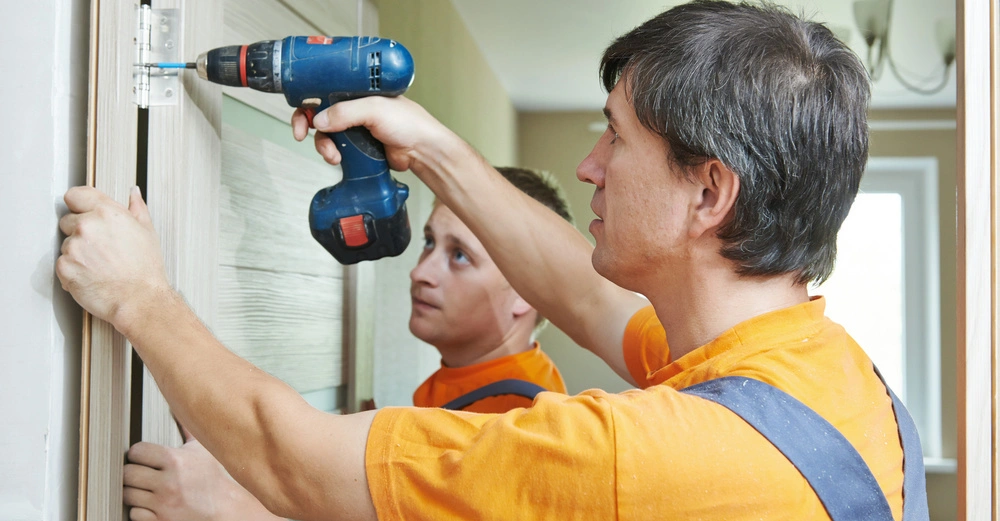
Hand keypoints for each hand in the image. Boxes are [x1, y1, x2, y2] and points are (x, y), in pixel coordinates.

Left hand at [56, 186, 171, 329]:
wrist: (140, 300)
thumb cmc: (145, 270)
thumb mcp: (147, 232)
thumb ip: (136, 208)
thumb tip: (133, 194)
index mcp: (107, 212)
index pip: (75, 195)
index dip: (80, 205)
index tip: (83, 213)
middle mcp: (88, 226)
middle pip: (67, 221)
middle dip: (80, 232)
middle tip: (100, 248)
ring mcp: (74, 247)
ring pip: (66, 244)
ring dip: (77, 253)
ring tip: (100, 265)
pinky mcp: (64, 267)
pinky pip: (62, 264)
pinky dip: (73, 270)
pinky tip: (92, 275)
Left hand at [123, 431, 282, 520]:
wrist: (224, 508)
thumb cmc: (212, 479)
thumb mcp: (201, 451)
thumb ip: (187, 430)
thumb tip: (181, 408)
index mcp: (176, 460)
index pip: (137, 451)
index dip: (138, 454)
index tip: (143, 458)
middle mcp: (168, 482)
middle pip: (127, 473)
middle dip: (133, 473)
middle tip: (141, 474)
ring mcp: (164, 504)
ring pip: (128, 494)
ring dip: (135, 492)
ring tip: (146, 489)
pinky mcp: (161, 520)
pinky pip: (135, 514)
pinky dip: (140, 510)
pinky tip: (151, 504)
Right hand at [290, 96, 454, 173]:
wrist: (423, 151)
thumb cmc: (410, 123)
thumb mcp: (374, 110)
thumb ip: (345, 113)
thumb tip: (319, 119)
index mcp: (358, 92)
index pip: (325, 89)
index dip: (308, 99)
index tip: (300, 111)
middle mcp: (355, 108)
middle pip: (320, 113)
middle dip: (307, 124)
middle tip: (301, 133)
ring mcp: (356, 128)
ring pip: (326, 135)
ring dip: (323, 145)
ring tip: (332, 154)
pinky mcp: (359, 147)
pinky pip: (337, 149)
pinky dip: (332, 155)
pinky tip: (338, 159)